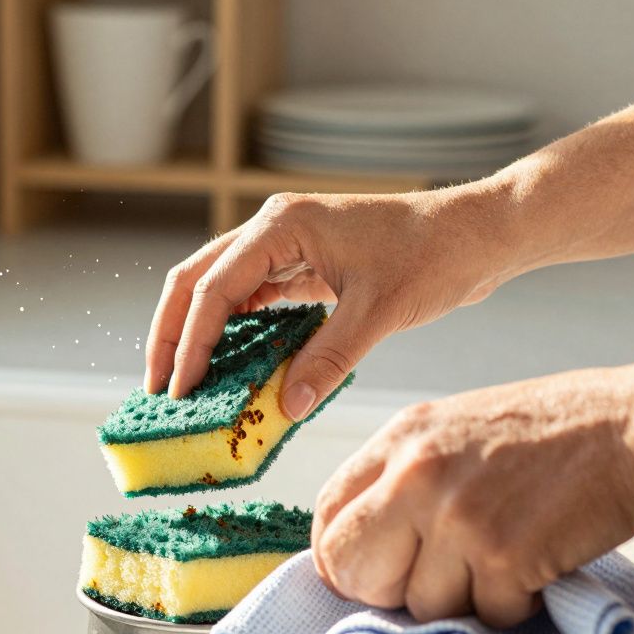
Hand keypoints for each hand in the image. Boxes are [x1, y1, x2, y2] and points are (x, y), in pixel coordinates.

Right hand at [143, 188, 520, 418]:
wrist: (476, 234)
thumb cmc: (434, 256)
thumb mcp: (379, 313)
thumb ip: (328, 360)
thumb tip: (286, 407)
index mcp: (282, 226)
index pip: (213, 288)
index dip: (191, 343)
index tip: (180, 391)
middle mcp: (273, 228)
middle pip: (195, 280)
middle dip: (172, 334)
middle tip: (157, 389)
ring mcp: (285, 244)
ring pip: (216, 287)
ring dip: (196, 332)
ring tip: (183, 382)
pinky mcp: (302, 264)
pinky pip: (251, 298)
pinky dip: (232, 330)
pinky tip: (227, 366)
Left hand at [311, 366, 633, 627]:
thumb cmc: (560, 425)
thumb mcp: (456, 425)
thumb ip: (406, 472)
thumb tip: (372, 532)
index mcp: (402, 438)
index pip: (327, 512)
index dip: (337, 555)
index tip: (356, 573)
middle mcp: (418, 475)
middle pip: (352, 568)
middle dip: (383, 590)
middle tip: (422, 584)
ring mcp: (457, 517)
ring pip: (422, 605)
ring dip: (464, 599)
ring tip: (501, 557)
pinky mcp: (504, 556)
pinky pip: (486, 616)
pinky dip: (514, 605)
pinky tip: (535, 564)